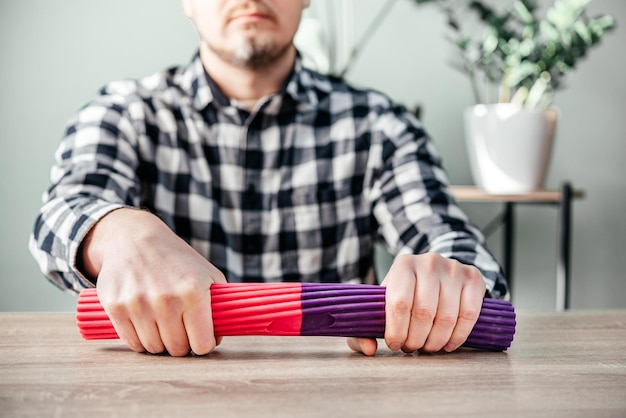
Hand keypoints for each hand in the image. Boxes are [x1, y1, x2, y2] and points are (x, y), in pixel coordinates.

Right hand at [80, 208, 226, 355]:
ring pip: (153, 348)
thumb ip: (219, 305)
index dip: (203, 344)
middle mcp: (166, 299)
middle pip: (177, 349)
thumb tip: (217, 338)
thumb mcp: (208, 274)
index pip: (202, 344)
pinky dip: (139, 338)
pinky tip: (144, 322)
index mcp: (193, 292)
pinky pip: (131, 342)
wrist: (134, 238)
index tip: (200, 337)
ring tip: (162, 322)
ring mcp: (138, 304)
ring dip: (159, 341)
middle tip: (180, 328)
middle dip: (181, 343)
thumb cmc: (176, 259)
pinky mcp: (115, 307)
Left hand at [347, 253, 485, 355]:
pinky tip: (447, 343)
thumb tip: (368, 348)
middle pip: (424, 313)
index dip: (397, 331)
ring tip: (428, 346)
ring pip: (447, 317)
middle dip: (417, 339)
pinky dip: (458, 336)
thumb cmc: (405, 292)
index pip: (399, 303)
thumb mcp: (382, 302)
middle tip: (412, 348)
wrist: (436, 271)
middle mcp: (429, 262)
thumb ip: (364, 328)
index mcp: (402, 265)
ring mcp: (453, 268)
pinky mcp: (473, 278)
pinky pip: (468, 315)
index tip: (395, 344)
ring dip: (436, 341)